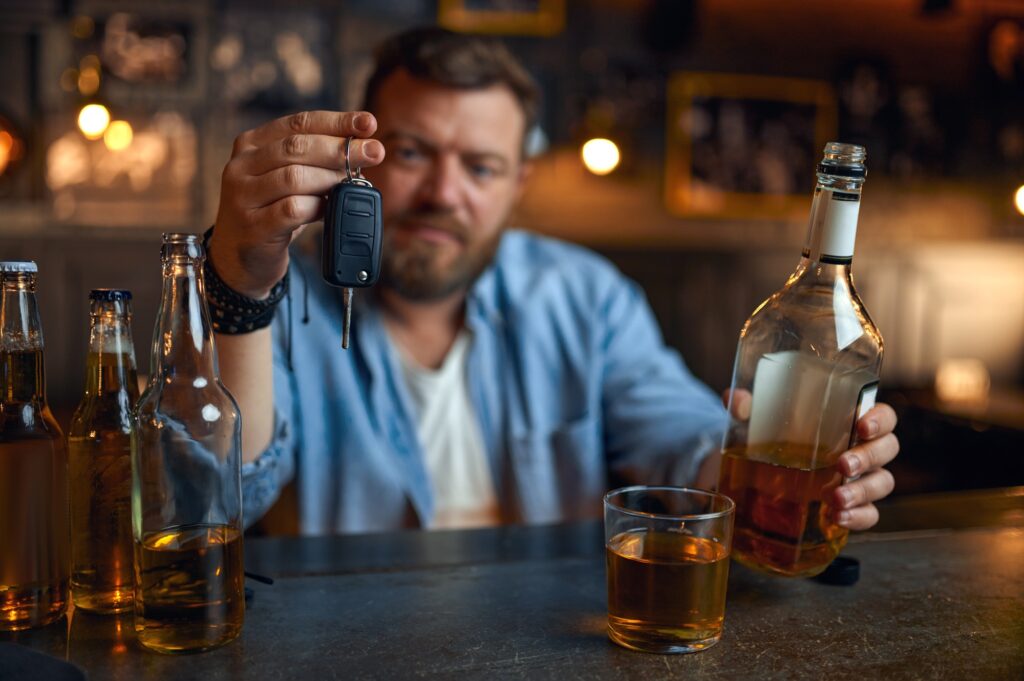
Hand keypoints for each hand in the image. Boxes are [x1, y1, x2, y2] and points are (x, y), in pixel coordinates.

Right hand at [210, 110, 384, 298]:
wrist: (239, 256)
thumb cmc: (271, 211)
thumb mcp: (287, 179)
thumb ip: (314, 162)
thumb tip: (361, 150)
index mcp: (251, 144)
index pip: (298, 123)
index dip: (337, 121)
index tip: (369, 123)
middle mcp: (241, 166)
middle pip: (297, 147)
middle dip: (341, 148)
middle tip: (375, 152)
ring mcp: (243, 196)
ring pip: (294, 177)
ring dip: (330, 179)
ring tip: (351, 184)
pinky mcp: (253, 226)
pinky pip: (292, 210)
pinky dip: (317, 207)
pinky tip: (330, 209)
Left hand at [720, 390, 898, 530]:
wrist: (762, 470)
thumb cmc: (775, 434)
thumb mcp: (758, 417)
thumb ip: (747, 406)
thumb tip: (734, 400)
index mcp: (850, 420)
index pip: (883, 416)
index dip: (880, 420)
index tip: (861, 425)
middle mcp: (862, 448)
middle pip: (886, 450)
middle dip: (869, 457)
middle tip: (842, 465)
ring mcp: (861, 479)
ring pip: (882, 483)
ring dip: (863, 491)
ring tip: (836, 499)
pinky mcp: (852, 506)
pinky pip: (869, 514)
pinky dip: (858, 517)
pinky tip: (838, 518)